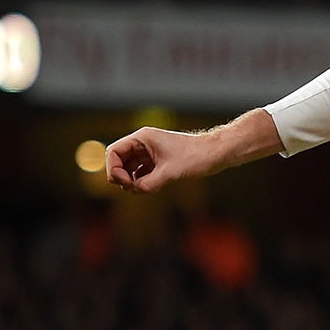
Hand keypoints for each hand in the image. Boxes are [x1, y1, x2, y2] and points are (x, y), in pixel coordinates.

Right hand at [105, 110, 281, 192]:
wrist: (216, 155)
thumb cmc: (196, 158)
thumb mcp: (170, 173)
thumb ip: (149, 183)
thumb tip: (134, 190)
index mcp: (142, 138)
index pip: (114, 151)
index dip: (113, 169)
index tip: (125, 183)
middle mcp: (143, 143)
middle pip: (119, 160)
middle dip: (121, 176)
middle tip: (133, 188)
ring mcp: (149, 153)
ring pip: (129, 168)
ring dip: (131, 181)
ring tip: (142, 189)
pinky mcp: (157, 162)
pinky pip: (141, 172)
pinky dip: (141, 181)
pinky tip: (148, 189)